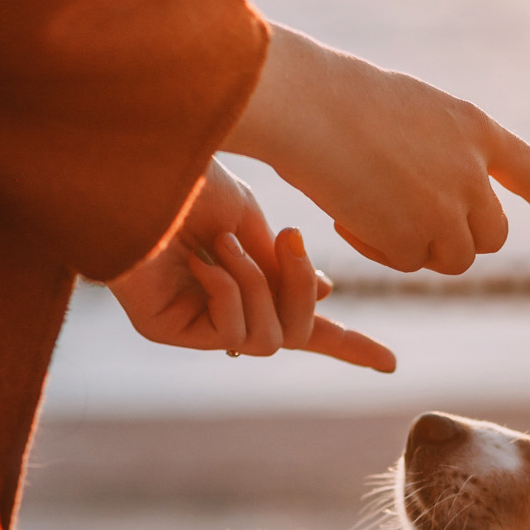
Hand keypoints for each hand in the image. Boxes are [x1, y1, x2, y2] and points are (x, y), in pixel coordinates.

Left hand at [106, 159, 395, 371]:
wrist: (140, 165)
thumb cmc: (188, 177)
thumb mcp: (255, 219)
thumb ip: (285, 266)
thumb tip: (325, 298)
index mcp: (250, 278)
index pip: (305, 323)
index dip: (348, 344)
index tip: (389, 364)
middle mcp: (225, 305)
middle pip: (295, 335)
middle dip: (299, 290)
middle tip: (288, 238)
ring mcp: (196, 322)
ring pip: (267, 342)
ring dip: (258, 287)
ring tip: (226, 243)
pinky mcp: (169, 331)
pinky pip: (231, 335)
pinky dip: (229, 293)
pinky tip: (201, 262)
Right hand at [226, 24, 529, 274]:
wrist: (308, 107)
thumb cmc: (340, 101)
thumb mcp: (412, 115)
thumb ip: (443, 157)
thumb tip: (445, 213)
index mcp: (475, 129)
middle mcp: (474, 172)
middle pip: (491, 236)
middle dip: (457, 240)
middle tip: (407, 223)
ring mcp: (450, 208)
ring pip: (453, 258)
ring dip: (415, 248)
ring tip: (369, 211)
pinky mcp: (419, 239)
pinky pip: (408, 263)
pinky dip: (378, 249)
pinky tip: (348, 214)